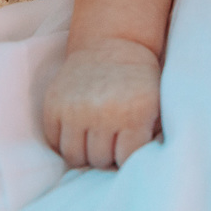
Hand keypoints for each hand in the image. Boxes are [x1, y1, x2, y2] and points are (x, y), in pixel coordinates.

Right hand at [42, 38, 161, 168]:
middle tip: (111, 141)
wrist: (113, 41)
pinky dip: (64, 141)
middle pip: (98, 160)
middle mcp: (103, 111)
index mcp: (134, 112)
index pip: (125, 160)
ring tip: (95, 139)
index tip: (128, 147)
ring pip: (74, 156)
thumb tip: (144, 169)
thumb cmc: (139, 79)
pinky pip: (54, 141)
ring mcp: (75, 108)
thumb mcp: (157, 102)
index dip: (127, 157)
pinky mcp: (53, 103)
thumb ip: (152, 134)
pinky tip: (78, 129)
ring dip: (84, 152)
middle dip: (107, 155)